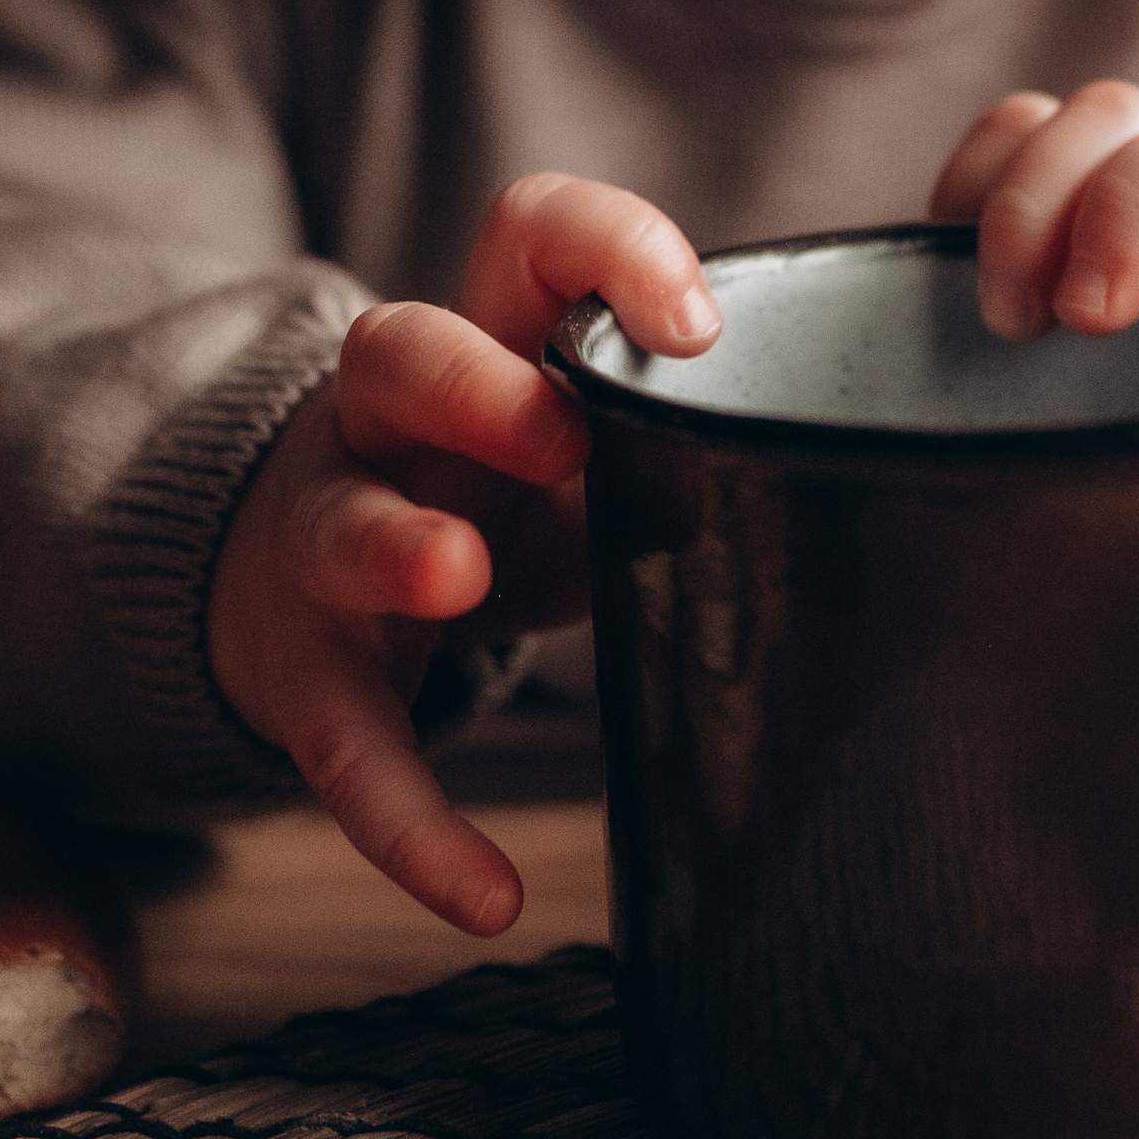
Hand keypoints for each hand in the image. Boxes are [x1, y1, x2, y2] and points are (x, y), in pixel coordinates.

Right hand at [212, 174, 718, 933]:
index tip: (693, 320)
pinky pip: (350, 750)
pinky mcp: (305, 678)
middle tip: (559, 428)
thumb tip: (859, 487)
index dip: (601, 250)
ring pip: (341, 522)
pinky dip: (414, 830)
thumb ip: (669, 443)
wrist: (279, 579)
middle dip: (474, 383)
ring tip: (457, 577)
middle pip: (397, 351)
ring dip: (397, 544)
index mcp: (477, 346)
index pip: (525, 238)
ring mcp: (326, 542)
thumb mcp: (564, 443)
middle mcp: (381, 427)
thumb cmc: (474, 495)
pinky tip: (485, 900)